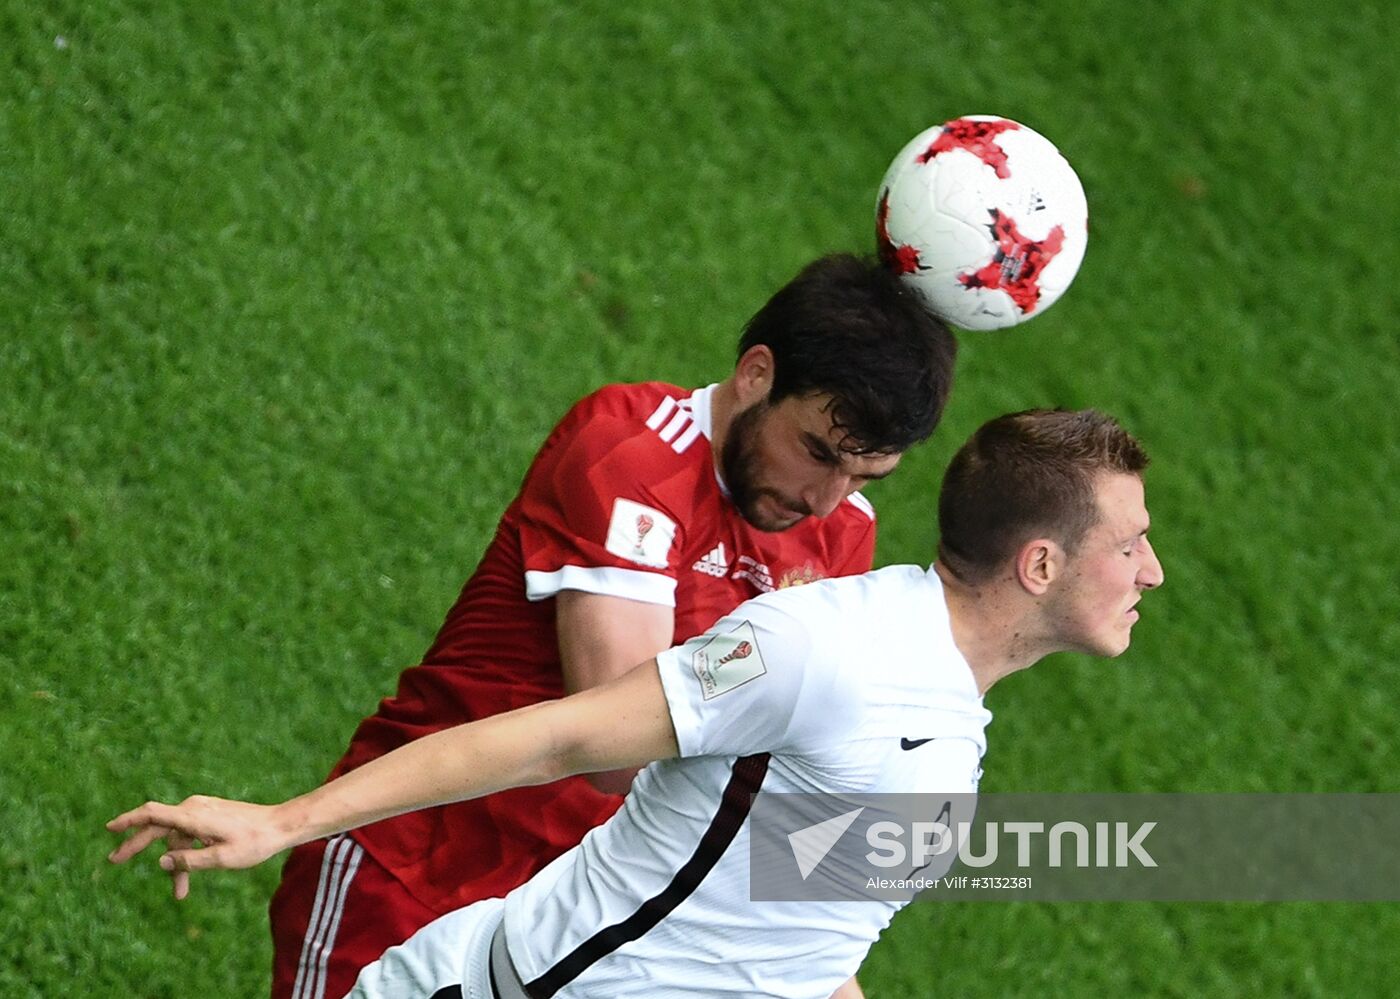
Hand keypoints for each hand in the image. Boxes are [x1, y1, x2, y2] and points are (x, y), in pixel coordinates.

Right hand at [106, 795, 288, 899]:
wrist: (281, 825)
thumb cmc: (254, 843)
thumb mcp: (221, 858)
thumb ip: (189, 861)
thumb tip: (161, 861)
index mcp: (194, 816)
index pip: (153, 814)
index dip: (129, 820)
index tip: (110, 828)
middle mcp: (195, 808)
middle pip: (159, 827)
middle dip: (137, 845)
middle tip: (114, 860)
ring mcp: (203, 810)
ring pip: (177, 837)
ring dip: (175, 863)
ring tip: (179, 893)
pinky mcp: (210, 815)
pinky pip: (190, 834)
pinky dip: (187, 854)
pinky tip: (188, 878)